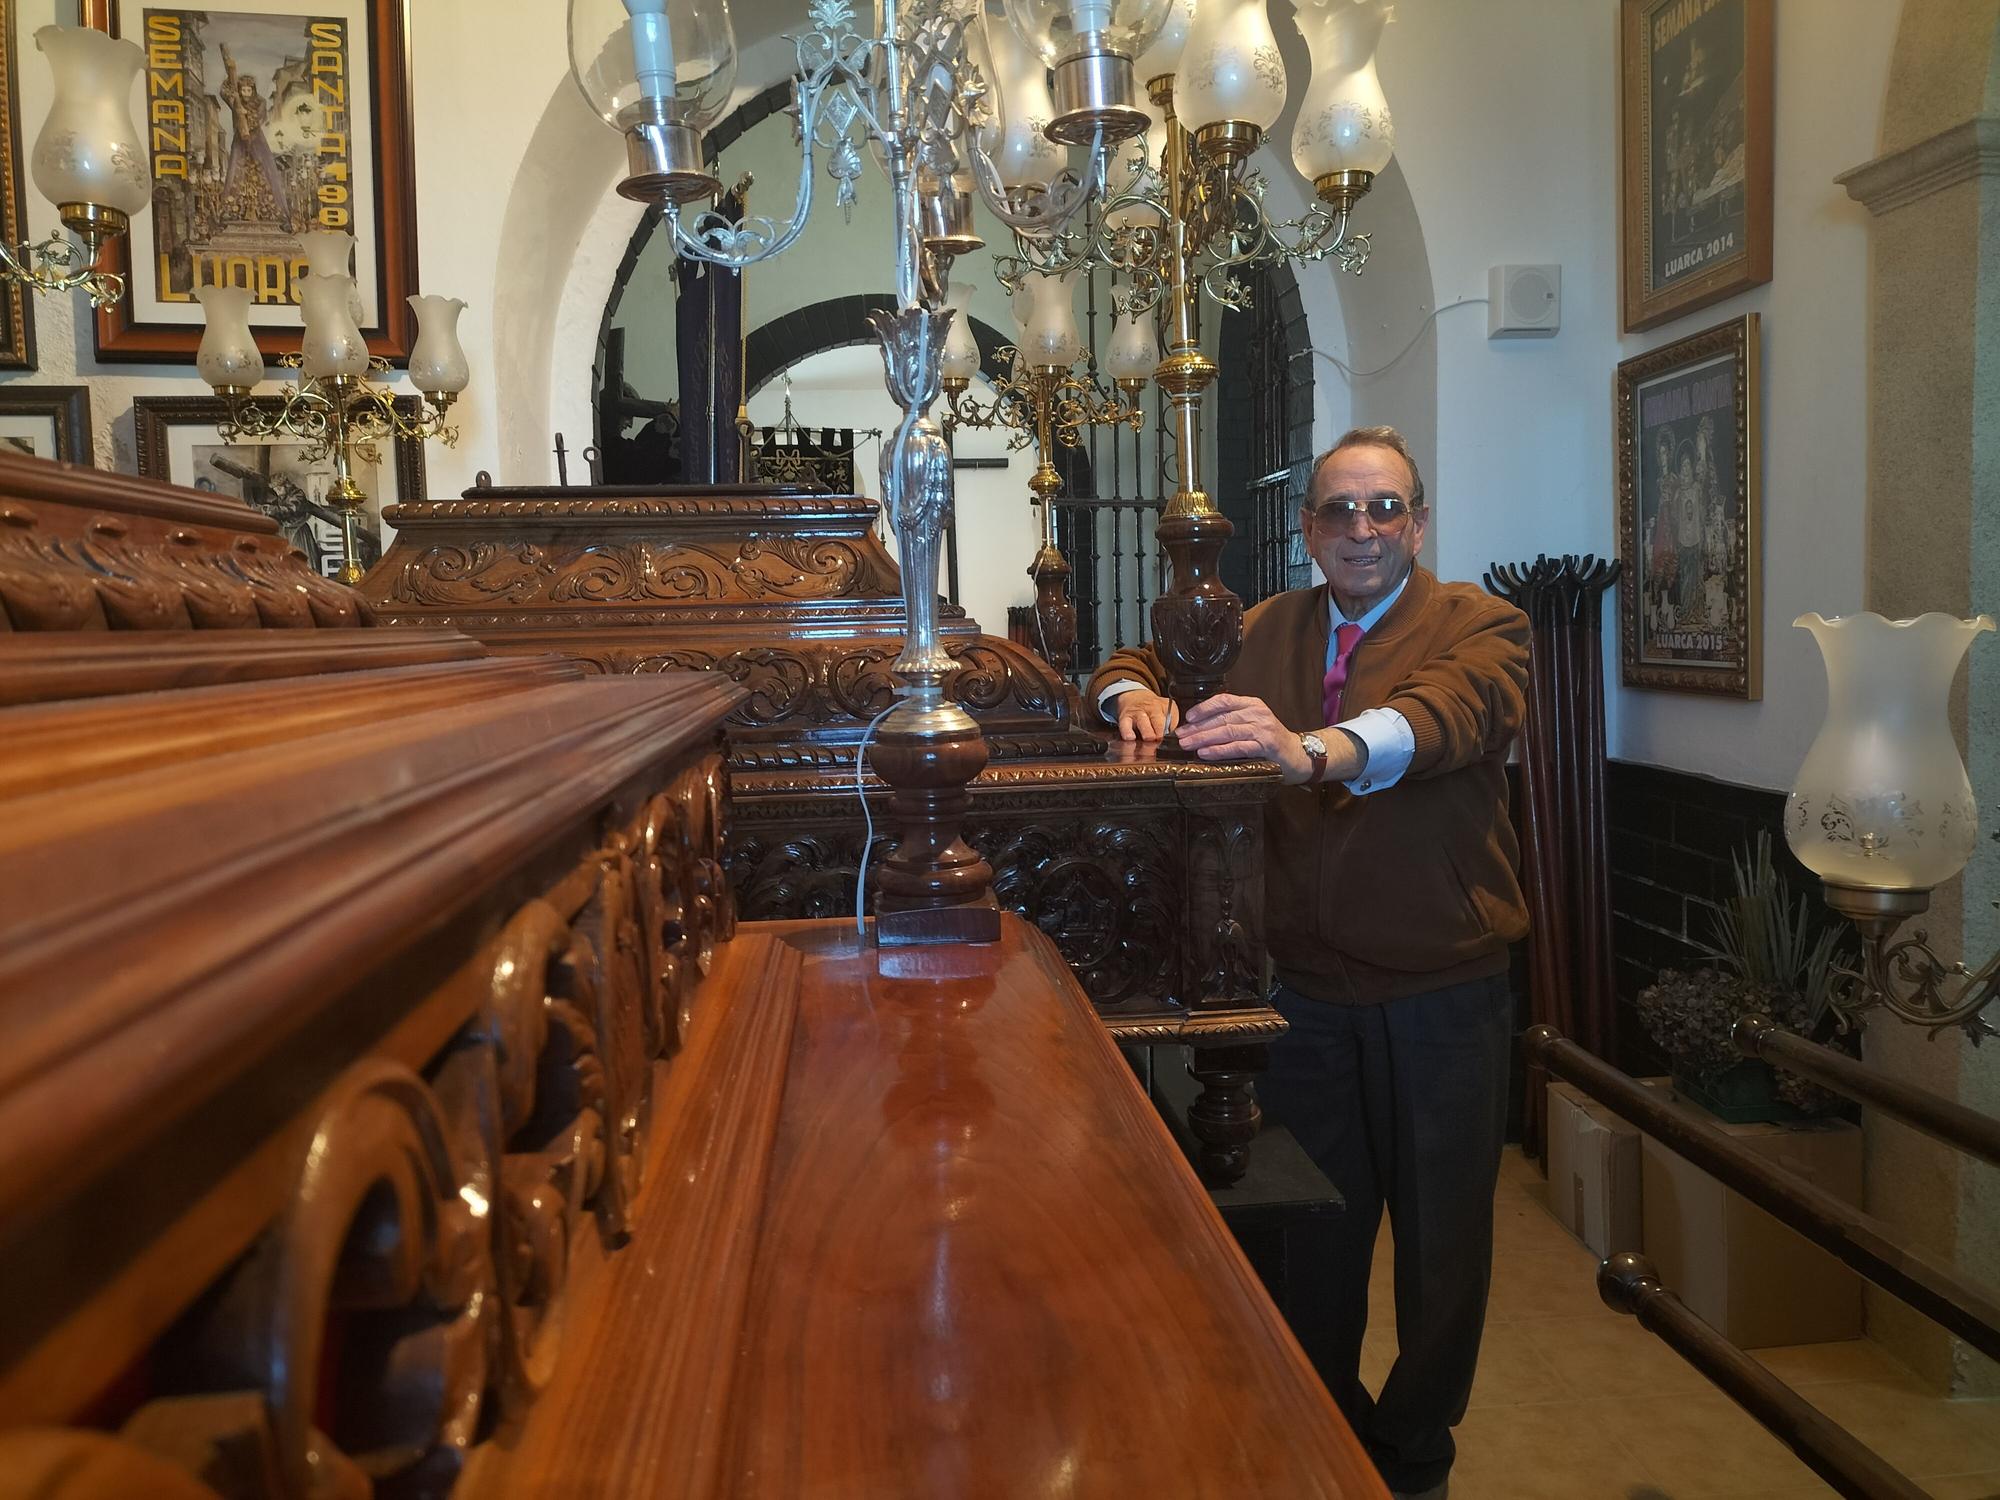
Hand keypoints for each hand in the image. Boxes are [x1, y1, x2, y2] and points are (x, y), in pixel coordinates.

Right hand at [1114, 689, 1178, 742]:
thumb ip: (1171, 723)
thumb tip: (1172, 737)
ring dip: (1147, 731)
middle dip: (1160, 730)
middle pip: (1157, 719)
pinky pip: (1125, 724)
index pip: (1171, 717)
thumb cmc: (1152, 708)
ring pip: (1142, 721)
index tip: (1171, 738)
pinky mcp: (1124, 717)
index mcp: (1164, 707)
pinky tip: (1130, 737)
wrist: (1134, 696)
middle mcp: (1151, 709)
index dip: (1171, 729)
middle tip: (1160, 739)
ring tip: (1149, 738)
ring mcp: (1137, 713)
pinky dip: (1127, 731)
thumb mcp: (1166, 710)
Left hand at [1178, 694, 1310, 778]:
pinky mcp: (1266, 746)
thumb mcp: (1253, 722)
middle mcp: (1258, 713)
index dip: (1203, 708)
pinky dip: (1219, 750)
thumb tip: (1200, 726)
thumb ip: (1232, 720)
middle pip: (1222, 718)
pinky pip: (1238, 747)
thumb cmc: (1271, 740)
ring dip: (1204, 738)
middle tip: (1180, 735)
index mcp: (1252, 704)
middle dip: (1198, 727)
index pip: (1223, 700)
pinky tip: (1205, 753)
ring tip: (1187, 744)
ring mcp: (1262, 729)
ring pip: (1227, 731)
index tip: (1187, 718)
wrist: (1298, 755)